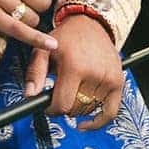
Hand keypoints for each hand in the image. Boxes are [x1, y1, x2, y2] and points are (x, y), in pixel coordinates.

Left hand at [24, 14, 123, 128]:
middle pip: (75, 109)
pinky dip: (99, 121)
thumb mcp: (43, 51)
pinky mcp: (119, 83)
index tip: (47, 106)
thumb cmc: (65, 38)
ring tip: (72, 92)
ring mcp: (109, 79)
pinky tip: (86, 124)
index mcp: (75, 67)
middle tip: (58, 95)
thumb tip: (30, 95)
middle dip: (63, 107)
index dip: (51, 110)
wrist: (90, 25)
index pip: (62, 104)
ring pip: (88, 109)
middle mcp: (95, 74)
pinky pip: (111, 112)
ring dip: (78, 108)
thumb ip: (35, 74)